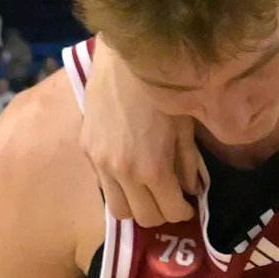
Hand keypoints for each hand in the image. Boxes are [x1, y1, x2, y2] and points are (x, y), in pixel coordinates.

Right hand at [80, 39, 203, 226]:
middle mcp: (122, 173)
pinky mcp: (87, 150)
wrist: (124, 60)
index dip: (184, 212)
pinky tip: (132, 172)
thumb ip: (188, 164)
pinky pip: (103, 185)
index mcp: (152, 169)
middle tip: (172, 201)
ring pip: (117, 209)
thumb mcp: (187, 128)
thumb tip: (191, 189)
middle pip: (142, 218)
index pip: (169, 211)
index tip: (189, 205)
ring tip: (150, 191)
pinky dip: (119, 188)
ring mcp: (100, 163)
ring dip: (136, 207)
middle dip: (162, 214)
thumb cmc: (165, 90)